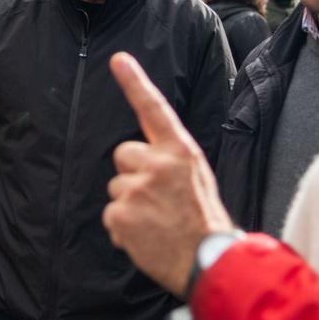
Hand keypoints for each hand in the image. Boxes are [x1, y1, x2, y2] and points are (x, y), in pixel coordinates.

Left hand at [102, 52, 234, 295]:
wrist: (208, 261)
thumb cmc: (203, 219)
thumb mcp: (198, 177)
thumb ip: (171, 159)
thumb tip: (145, 154)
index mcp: (180, 150)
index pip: (153, 109)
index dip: (134, 82)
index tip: (118, 59)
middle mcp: (157, 164)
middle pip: (123, 153)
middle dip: (133, 172)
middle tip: (157, 197)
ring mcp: (137, 189)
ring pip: (117, 186)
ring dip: (130, 203)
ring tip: (156, 220)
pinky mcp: (121, 215)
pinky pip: (111, 214)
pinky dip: (123, 228)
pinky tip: (146, 236)